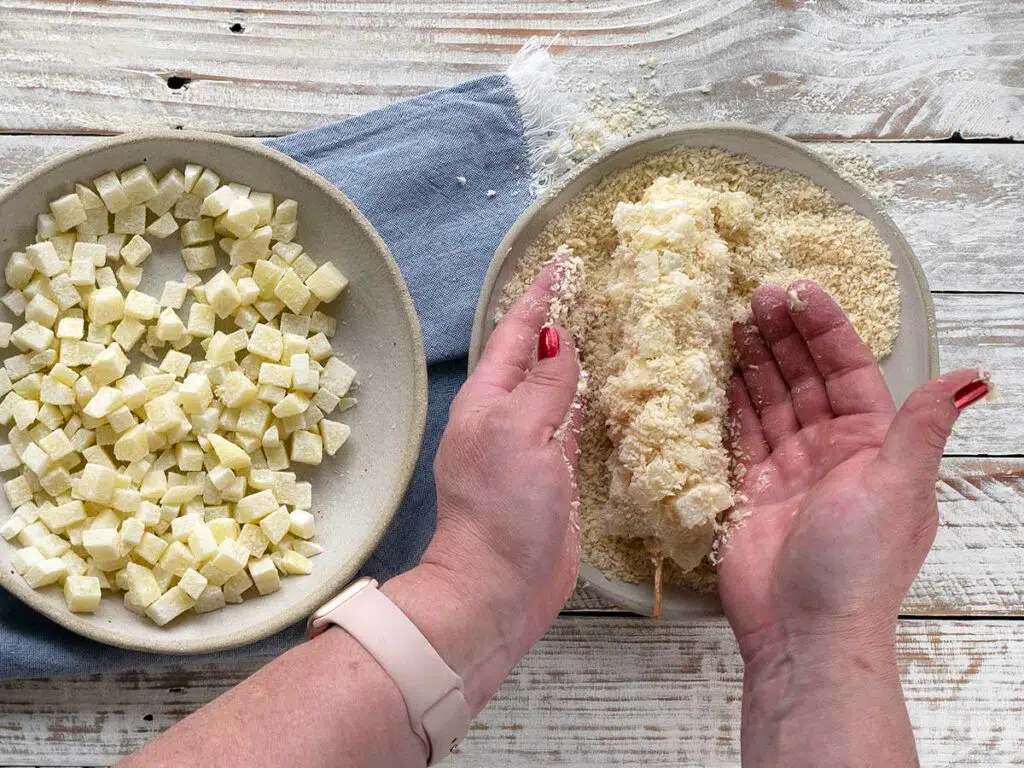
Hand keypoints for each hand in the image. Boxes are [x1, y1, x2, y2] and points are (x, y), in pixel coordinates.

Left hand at [412, 264, 579, 704]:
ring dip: (574, 360)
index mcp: (487, 399)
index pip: (516, 334)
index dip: (539, 298)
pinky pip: (571, 425)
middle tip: (591, 289)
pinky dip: (586, 402)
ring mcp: (530, 448)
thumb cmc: (501, 508)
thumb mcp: (520, 434)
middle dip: (559, 322)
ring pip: (554, 390)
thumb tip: (561, 341)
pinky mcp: (554, 476)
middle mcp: (505, 417)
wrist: (497, 587)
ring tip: (605, 327)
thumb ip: (544, 387)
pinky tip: (606, 389)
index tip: (563, 263)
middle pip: (534, 357)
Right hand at [718, 280, 985, 665]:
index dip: (826, 329)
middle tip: (756, 295)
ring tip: (732, 319)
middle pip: (806, 378)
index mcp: (872, 445)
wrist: (803, 629)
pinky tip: (715, 370)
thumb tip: (973, 376)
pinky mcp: (750, 489)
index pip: (848, 371)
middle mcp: (831, 451)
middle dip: (784, 336)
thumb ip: (921, 426)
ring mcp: (788, 470)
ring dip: (754, 360)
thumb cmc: (858, 562)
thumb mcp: (898, 486)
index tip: (801, 291)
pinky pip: (739, 433)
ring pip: (770, 400)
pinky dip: (728, 401)